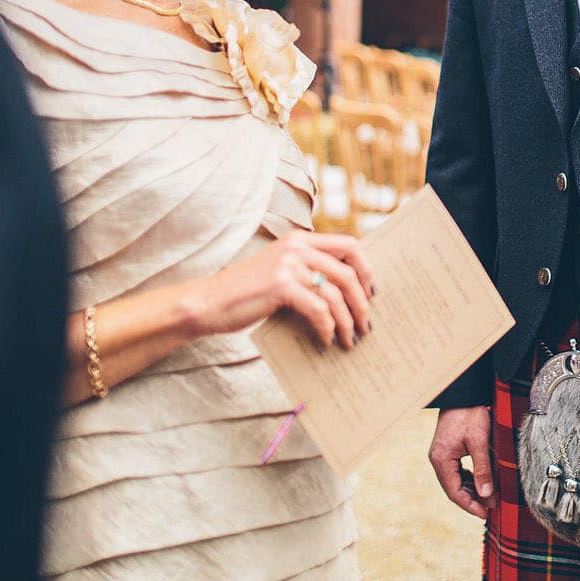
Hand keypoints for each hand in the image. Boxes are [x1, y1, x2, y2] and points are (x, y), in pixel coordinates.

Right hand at [189, 230, 374, 348]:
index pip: (349, 244)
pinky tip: (326, 340)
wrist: (208, 302)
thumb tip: (346, 293)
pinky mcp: (280, 286)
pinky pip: (318, 310)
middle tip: (366, 325)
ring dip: (347, 321)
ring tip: (350, 339)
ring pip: (335, 294)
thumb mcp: (280, 271)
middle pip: (347, 273)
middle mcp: (297, 247)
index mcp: (300, 240)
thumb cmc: (246, 293)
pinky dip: (327, 328)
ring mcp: (288, 265)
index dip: (365, 269)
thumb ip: (307, 271)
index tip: (371, 292)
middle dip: (361, 302)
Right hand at [428, 405, 494, 519]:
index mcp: (441, 459)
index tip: (486, 514)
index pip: (454, 492)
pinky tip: (482, 483)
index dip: (470, 506)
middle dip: (472, 500)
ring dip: (471, 491)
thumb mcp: (480, 441)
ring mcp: (442, 455)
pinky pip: (457, 471)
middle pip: (453, 489)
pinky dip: (470, 479)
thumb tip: (486, 496)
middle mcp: (438, 459)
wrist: (465, 391)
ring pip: (455, 481)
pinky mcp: (448, 449)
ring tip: (489, 499)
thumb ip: (483, 469)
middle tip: (490, 510)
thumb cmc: (471, 413)